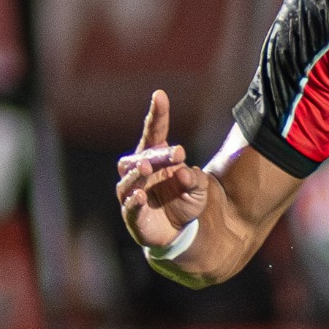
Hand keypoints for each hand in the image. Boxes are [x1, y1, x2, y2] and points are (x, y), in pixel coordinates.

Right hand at [116, 89, 209, 253]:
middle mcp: (140, 173)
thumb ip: (194, 180)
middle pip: (142, 157)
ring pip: (129, 180)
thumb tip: (184, 173)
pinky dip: (133, 201)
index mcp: (156, 159)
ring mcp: (133, 194)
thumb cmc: (185, 202)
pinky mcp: (133, 216)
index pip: (153, 132)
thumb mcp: (199, 189)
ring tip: (147, 169)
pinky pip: (129, 207)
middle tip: (178, 153)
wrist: (179, 233)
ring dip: (138, 174)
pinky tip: (140, 196)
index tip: (160, 95)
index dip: (157, 115)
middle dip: (157, 155)